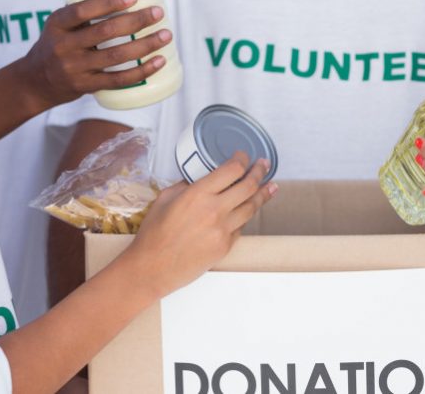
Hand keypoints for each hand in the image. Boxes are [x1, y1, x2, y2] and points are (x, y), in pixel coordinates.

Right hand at [18, 0, 171, 107]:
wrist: (36, 82)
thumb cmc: (56, 47)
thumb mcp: (59, 26)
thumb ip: (83, 16)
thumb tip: (125, 0)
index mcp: (57, 24)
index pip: (83, 10)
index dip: (109, 3)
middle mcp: (64, 46)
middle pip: (105, 32)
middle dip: (136, 21)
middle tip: (158, 13)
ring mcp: (76, 68)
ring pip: (116, 56)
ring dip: (145, 45)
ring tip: (165, 35)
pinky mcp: (87, 86)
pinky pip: (119, 79)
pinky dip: (142, 70)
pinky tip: (159, 61)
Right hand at [124, 153, 277, 298]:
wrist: (153, 268)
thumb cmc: (154, 235)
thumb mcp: (164, 199)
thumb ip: (186, 185)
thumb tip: (202, 178)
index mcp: (198, 194)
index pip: (231, 170)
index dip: (241, 159)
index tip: (243, 156)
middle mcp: (215, 210)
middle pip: (248, 186)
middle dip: (259, 172)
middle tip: (263, 165)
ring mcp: (223, 230)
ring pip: (251, 207)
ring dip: (263, 194)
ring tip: (271, 186)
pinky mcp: (226, 246)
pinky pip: (241, 226)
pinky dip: (246, 215)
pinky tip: (249, 209)